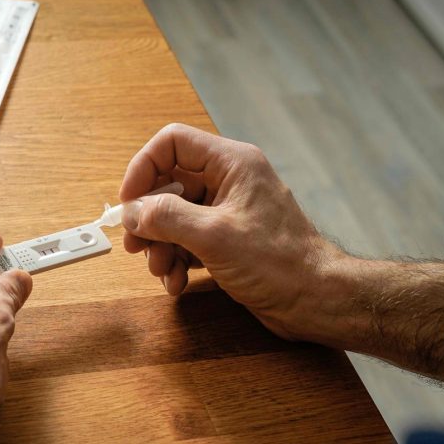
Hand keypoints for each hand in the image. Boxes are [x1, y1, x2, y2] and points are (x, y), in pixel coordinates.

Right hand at [120, 123, 339, 340]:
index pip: (173, 143)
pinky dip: (177, 261)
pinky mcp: (228, 240)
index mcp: (232, 164)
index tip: (128, 203)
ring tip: (161, 271)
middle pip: (170, 184)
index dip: (143, 168)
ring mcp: (229, 212)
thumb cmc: (278, 263)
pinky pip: (189, 241)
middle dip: (149, 217)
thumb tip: (131, 212)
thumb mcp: (214, 236)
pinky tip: (177, 283)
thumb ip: (167, 218)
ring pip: (176, 217)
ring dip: (161, 245)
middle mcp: (230, 182)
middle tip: (136, 246)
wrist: (315, 300)